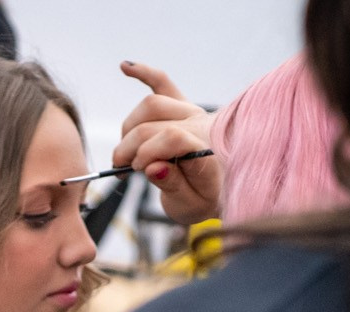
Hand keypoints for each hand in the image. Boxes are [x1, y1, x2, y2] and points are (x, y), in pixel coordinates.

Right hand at [109, 61, 221, 225]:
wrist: (227, 187)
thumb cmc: (207, 199)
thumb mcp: (192, 206)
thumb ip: (173, 186)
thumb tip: (151, 167)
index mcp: (207, 150)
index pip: (172, 137)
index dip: (147, 153)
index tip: (136, 172)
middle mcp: (201, 125)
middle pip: (153, 122)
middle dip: (130, 146)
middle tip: (123, 169)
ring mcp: (193, 112)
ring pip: (151, 104)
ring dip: (129, 126)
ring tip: (127, 152)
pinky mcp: (184, 107)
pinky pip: (163, 83)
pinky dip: (144, 74)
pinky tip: (125, 67)